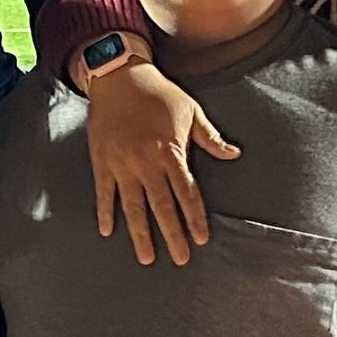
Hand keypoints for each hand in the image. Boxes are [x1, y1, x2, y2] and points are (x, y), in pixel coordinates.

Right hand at [88, 60, 239, 266]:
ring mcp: (122, 164)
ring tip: (146, 258)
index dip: (194, 218)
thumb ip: (210, 137)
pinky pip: (104, 193)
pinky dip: (105, 212)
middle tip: (179, 259)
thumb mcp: (190, 111)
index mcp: (170, 152)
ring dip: (140, 234)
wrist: (118, 77)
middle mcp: (146, 163)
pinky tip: (107, 231)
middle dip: (172, 235)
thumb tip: (234, 154)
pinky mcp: (102, 162)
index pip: (186, 193)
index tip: (200, 239)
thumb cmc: (159, 93)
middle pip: (161, 207)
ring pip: (133, 207)